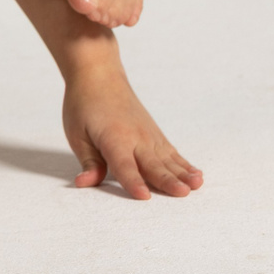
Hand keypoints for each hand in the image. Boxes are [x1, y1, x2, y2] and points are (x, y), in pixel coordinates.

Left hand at [63, 64, 202, 198]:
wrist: (99, 77)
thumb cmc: (84, 106)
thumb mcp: (77, 134)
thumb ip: (88, 162)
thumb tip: (84, 183)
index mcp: (114, 139)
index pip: (124, 165)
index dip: (133, 182)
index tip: (144, 197)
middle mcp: (136, 138)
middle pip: (153, 164)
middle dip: (168, 181)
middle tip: (183, 193)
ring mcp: (149, 136)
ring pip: (168, 160)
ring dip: (183, 174)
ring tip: (197, 185)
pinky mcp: (156, 135)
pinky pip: (172, 153)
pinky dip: (185, 165)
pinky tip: (196, 175)